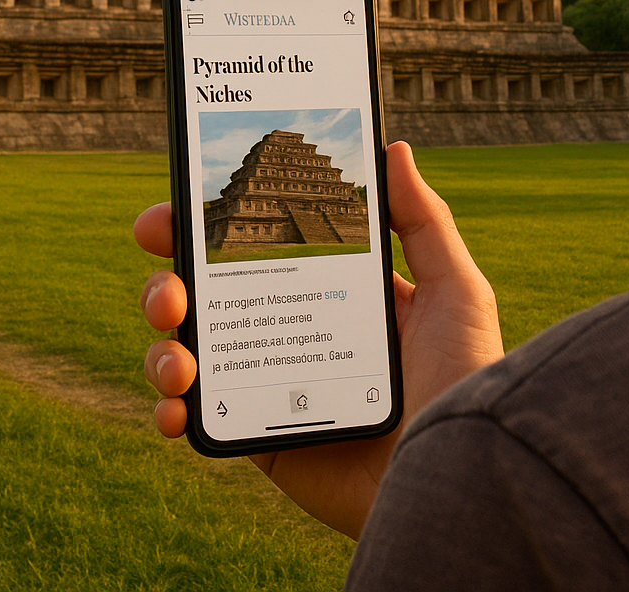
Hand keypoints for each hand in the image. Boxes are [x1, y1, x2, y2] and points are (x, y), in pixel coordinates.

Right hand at [135, 141, 503, 538]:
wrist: (455, 479)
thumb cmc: (465, 383)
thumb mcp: (455, 292)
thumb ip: (424, 222)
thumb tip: (394, 150)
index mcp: (329, 292)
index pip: (256, 246)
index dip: (210, 225)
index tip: (179, 206)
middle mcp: (291, 332)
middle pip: (206, 294)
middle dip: (167, 280)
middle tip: (168, 284)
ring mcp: (269, 384)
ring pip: (188, 350)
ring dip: (162, 344)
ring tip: (179, 355)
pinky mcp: (258, 438)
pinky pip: (196, 417)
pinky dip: (169, 407)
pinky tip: (175, 405)